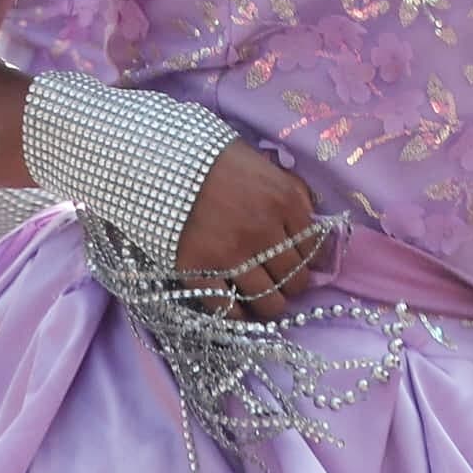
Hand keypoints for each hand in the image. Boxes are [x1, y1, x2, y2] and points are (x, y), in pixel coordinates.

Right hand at [170, 143, 323, 320]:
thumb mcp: (262, 162)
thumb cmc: (212, 156)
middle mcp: (265, 231)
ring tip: (263, 302)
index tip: (298, 263)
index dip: (307, 260)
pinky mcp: (199, 270)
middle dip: (290, 285)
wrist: (158, 158)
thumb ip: (290, 190)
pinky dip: (237, 316)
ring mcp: (232, 254)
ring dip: (269, 305)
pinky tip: (238, 311)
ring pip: (268, 301)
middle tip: (280, 283)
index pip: (313, 249)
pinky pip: (228, 308)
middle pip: (294, 279)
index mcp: (285, 201)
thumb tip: (310, 218)